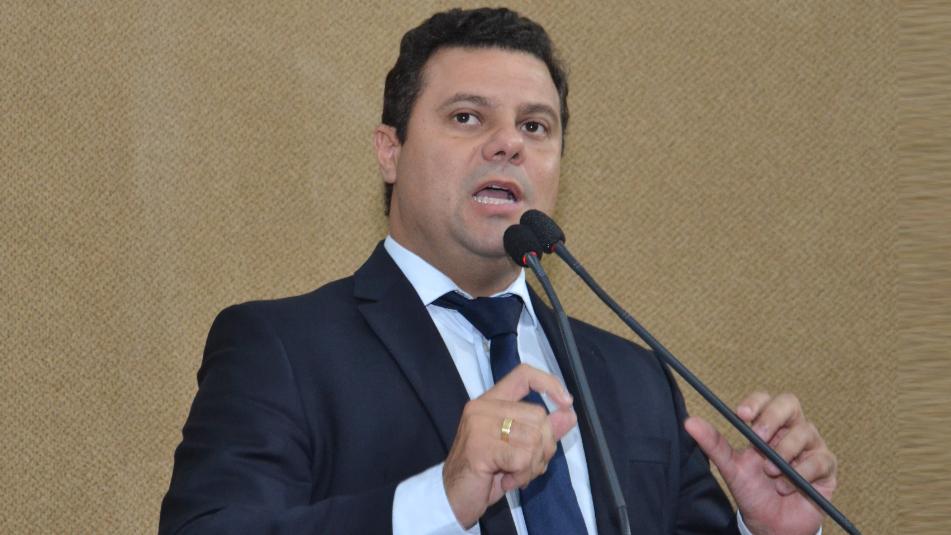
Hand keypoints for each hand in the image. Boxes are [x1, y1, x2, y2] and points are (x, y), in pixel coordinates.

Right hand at [443, 364, 575, 528]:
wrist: (452, 498)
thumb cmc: (485, 473)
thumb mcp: (519, 449)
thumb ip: (543, 430)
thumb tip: (570, 413)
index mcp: (491, 402)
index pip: (523, 375)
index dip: (550, 384)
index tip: (566, 403)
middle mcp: (483, 407)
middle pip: (538, 416)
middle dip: (544, 447)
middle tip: (526, 465)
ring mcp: (479, 425)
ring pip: (534, 439)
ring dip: (532, 466)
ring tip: (513, 475)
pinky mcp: (479, 447)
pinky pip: (522, 458)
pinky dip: (521, 475)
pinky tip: (506, 481)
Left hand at [684, 392, 836, 534]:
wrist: (771, 525)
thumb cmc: (753, 492)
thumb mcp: (731, 468)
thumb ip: (713, 444)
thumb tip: (689, 422)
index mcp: (769, 426)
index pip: (765, 400)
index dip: (756, 403)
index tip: (742, 415)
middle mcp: (792, 430)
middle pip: (789, 403)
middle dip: (773, 418)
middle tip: (759, 438)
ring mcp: (811, 446)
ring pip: (805, 432)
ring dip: (783, 454)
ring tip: (770, 474)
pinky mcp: (826, 466)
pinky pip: (819, 459)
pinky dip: (800, 474)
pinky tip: (786, 488)